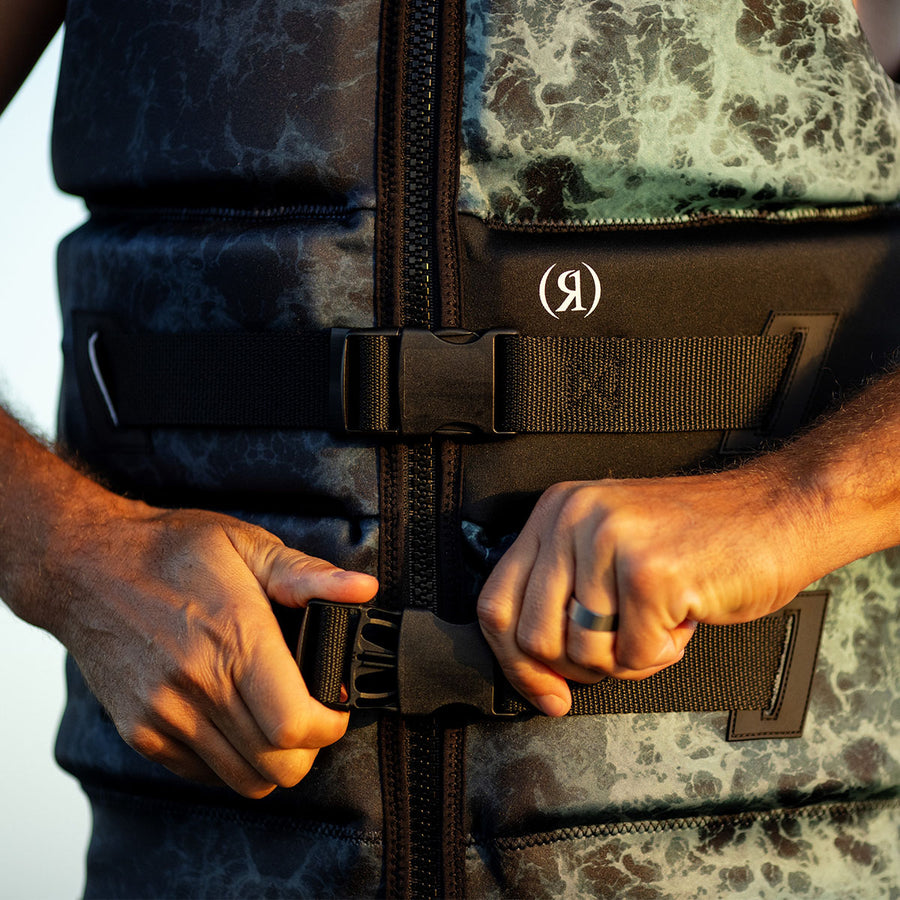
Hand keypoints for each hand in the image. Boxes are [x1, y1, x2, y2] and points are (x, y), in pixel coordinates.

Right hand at [50, 499, 377, 797]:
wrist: (86, 568)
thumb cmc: (172, 550)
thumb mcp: (247, 545)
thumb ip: (309, 575)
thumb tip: (364, 590)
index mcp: (235, 639)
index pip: (295, 726)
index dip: (330, 726)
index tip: (335, 707)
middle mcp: (197, 685)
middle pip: (277, 765)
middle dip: (309, 748)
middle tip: (311, 715)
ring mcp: (164, 714)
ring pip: (243, 781)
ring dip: (273, 762)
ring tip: (277, 723)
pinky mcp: (140, 731)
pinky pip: (203, 775)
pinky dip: (231, 762)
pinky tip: (237, 724)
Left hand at [477, 469, 815, 716]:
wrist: (776, 512)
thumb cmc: (698, 540)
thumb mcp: (609, 549)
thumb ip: (563, 594)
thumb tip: (533, 673)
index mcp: (556, 512)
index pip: (496, 603)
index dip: (515, 664)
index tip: (544, 693)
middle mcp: (574, 518)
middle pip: (533, 637)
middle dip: (579, 665)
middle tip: (620, 646)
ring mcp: (610, 541)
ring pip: (583, 652)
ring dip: (628, 656)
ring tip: (657, 619)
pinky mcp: (650, 573)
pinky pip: (634, 654)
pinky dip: (662, 653)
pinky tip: (682, 617)